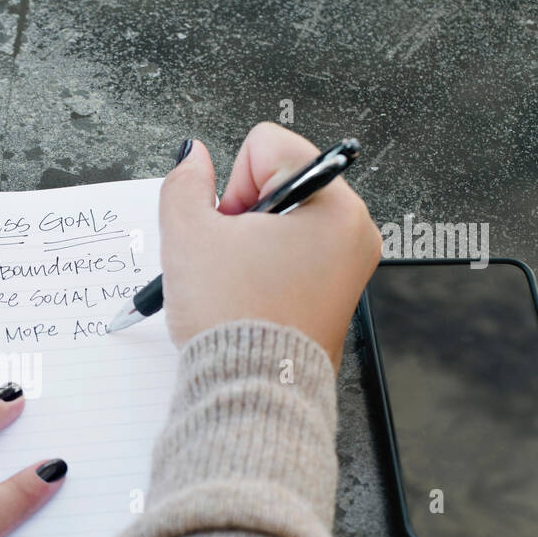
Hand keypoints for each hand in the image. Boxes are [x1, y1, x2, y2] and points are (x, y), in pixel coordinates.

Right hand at [158, 123, 382, 367]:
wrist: (252, 391)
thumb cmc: (233, 321)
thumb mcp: (188, 238)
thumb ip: (184, 184)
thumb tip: (192, 157)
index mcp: (333, 205)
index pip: (267, 145)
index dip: (231, 185)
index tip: (226, 228)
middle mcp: (354, 229)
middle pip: (278, 181)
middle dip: (242, 214)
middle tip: (230, 257)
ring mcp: (349, 263)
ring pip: (283, 219)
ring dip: (251, 241)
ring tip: (239, 279)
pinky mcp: (336, 291)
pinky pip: (294, 253)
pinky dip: (266, 266)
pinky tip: (251, 294)